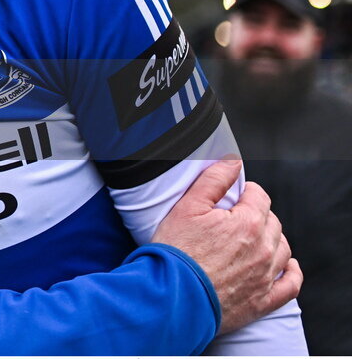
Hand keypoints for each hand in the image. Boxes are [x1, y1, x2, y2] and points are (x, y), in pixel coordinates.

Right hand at [152, 159, 301, 334]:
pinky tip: (286, 266)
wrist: (172, 296)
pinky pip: (290, 284)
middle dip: (257, 214)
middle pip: (272, 221)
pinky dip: (291, 272)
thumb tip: (232, 163)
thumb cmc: (176, 252)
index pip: (259, 196)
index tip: (233, 196)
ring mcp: (266, 276)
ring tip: (253, 239)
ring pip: (283, 249)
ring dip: (272, 239)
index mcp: (248, 223)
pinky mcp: (262, 300)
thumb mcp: (187, 206)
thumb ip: (213, 180)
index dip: (245, 192)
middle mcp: (264, 249)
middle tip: (234, 218)